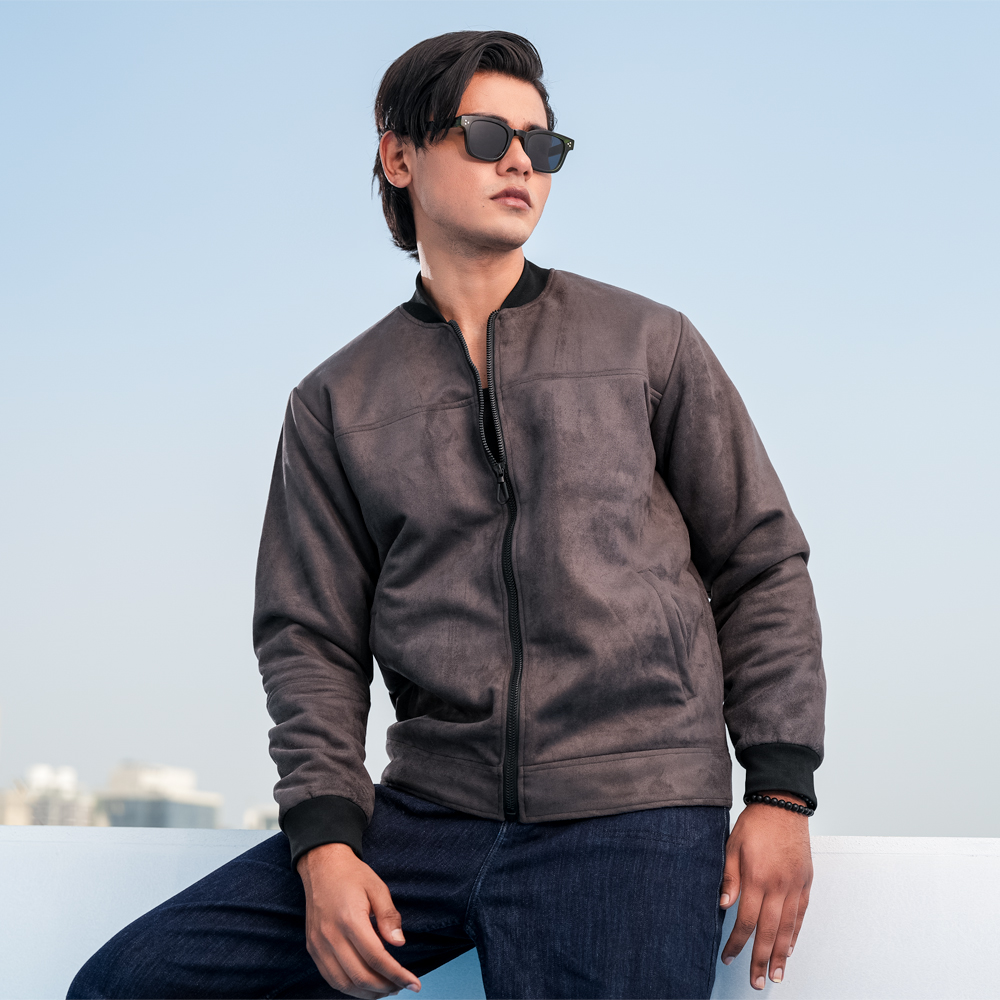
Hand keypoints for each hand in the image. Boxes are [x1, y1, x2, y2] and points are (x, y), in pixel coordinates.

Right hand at [297, 842, 421, 998]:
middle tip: (401, 986)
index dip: (397, 974)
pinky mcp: (313, 948)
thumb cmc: (352, 875)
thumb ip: (389, 917)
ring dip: (367, 993)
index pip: (376, 957)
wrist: (322, 865)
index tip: (414, 984)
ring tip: (386, 989)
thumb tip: (399, 943)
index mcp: (350, 919)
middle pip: (360, 976)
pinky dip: (349, 987)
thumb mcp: (378, 888)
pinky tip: (364, 984)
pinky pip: (330, 977)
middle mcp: (331, 936)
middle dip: (385, 987)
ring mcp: (319, 944)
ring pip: (343, 983)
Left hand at [719, 793, 812, 989]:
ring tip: (776, 976)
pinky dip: (796, 934)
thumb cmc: (754, 824)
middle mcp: (778, 886)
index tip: (728, 957)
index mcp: (756, 877)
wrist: (783, 805)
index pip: (746, 920)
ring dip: (781, 955)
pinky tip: (790, 949)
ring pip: (788, 928)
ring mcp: (794, 885)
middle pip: (769, 932)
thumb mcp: (732, 846)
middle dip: (760, 960)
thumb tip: (723, 906)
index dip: (736, 942)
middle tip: (756, 983)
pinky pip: (801, 914)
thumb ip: (728, 877)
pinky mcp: (805, 882)